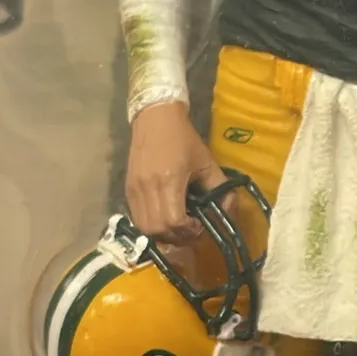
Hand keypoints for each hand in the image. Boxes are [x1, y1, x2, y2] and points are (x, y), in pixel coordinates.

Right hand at [125, 100, 222, 242]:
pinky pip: (137, 218)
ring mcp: (134, 190)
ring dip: (162, 235)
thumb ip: (220, 188)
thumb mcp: (207, 162)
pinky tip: (165, 217)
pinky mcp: (127, 189)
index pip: (174, 221)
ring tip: (177, 226)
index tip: (200, 225)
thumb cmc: (184, 138)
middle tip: (190, 230)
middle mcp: (147, 188)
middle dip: (177, 237)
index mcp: (169, 180)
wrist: (155, 118)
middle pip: (157, 230)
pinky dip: (151, 226)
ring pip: (144, 228)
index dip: (188, 231)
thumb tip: (229, 213)